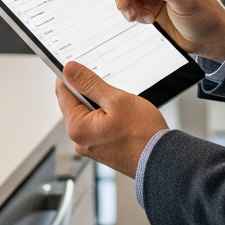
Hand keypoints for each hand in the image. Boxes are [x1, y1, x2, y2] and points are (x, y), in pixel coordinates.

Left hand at [56, 62, 167, 177]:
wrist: (161, 160)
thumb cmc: (142, 133)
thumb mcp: (116, 100)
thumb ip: (90, 83)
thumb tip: (69, 70)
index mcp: (78, 128)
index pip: (63, 93)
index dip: (69, 75)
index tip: (78, 64)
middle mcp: (79, 140)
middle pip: (75, 103)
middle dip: (89, 90)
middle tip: (109, 84)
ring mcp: (90, 146)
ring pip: (88, 113)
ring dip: (100, 103)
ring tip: (120, 103)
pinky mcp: (101, 148)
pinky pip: (97, 124)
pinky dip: (106, 115)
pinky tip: (122, 115)